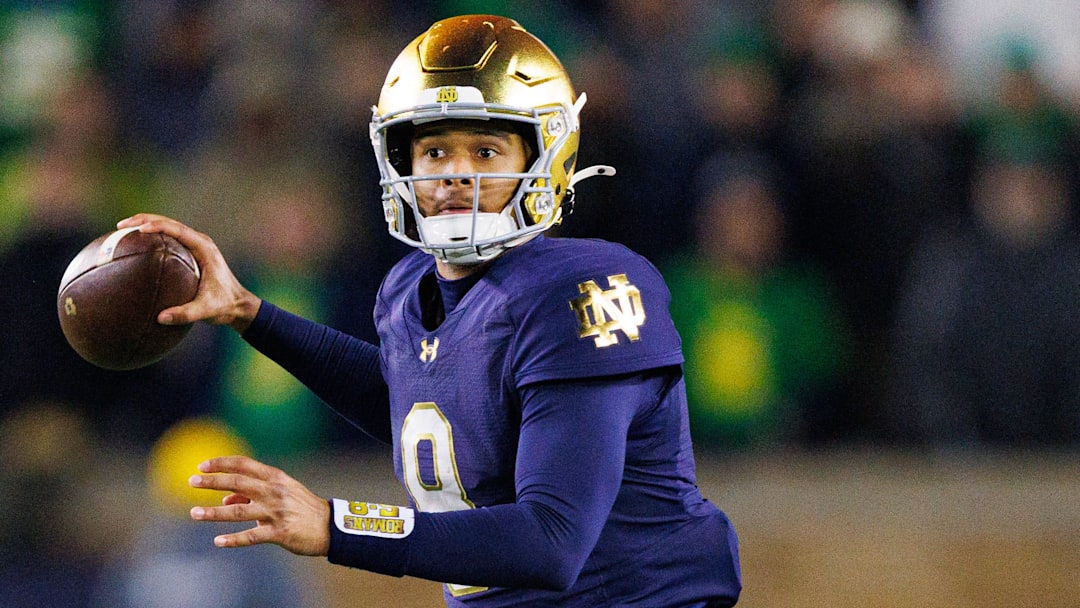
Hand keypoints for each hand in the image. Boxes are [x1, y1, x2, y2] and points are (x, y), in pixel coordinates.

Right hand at [117, 214, 260, 332]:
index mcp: (204, 249)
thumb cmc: (224, 306)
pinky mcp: (192, 252)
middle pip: (169, 223)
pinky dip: (153, 236)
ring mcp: (196, 246)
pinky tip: (136, 244)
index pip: (177, 230)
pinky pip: (170, 238)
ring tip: (122, 230)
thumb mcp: (206, 310)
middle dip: (144, 220)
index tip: (137, 229)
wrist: (239, 305)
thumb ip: (185, 314)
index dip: (156, 226)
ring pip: (168, 227)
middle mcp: (200, 242)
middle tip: (121, 226)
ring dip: (147, 224)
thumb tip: (160, 318)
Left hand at [189, 455, 330, 556]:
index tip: (202, 466)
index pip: (244, 465)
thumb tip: (226, 498)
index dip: (222, 463)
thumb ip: (253, 494)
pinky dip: (234, 539)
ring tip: (194, 513)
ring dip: (214, 512)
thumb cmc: (301, 507)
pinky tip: (218, 541)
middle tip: (191, 482)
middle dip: (212, 482)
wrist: (328, 526)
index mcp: (275, 478)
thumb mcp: (282, 492)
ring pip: (239, 510)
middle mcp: (274, 492)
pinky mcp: (279, 533)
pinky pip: (252, 536)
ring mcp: (276, 512)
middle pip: (237, 483)